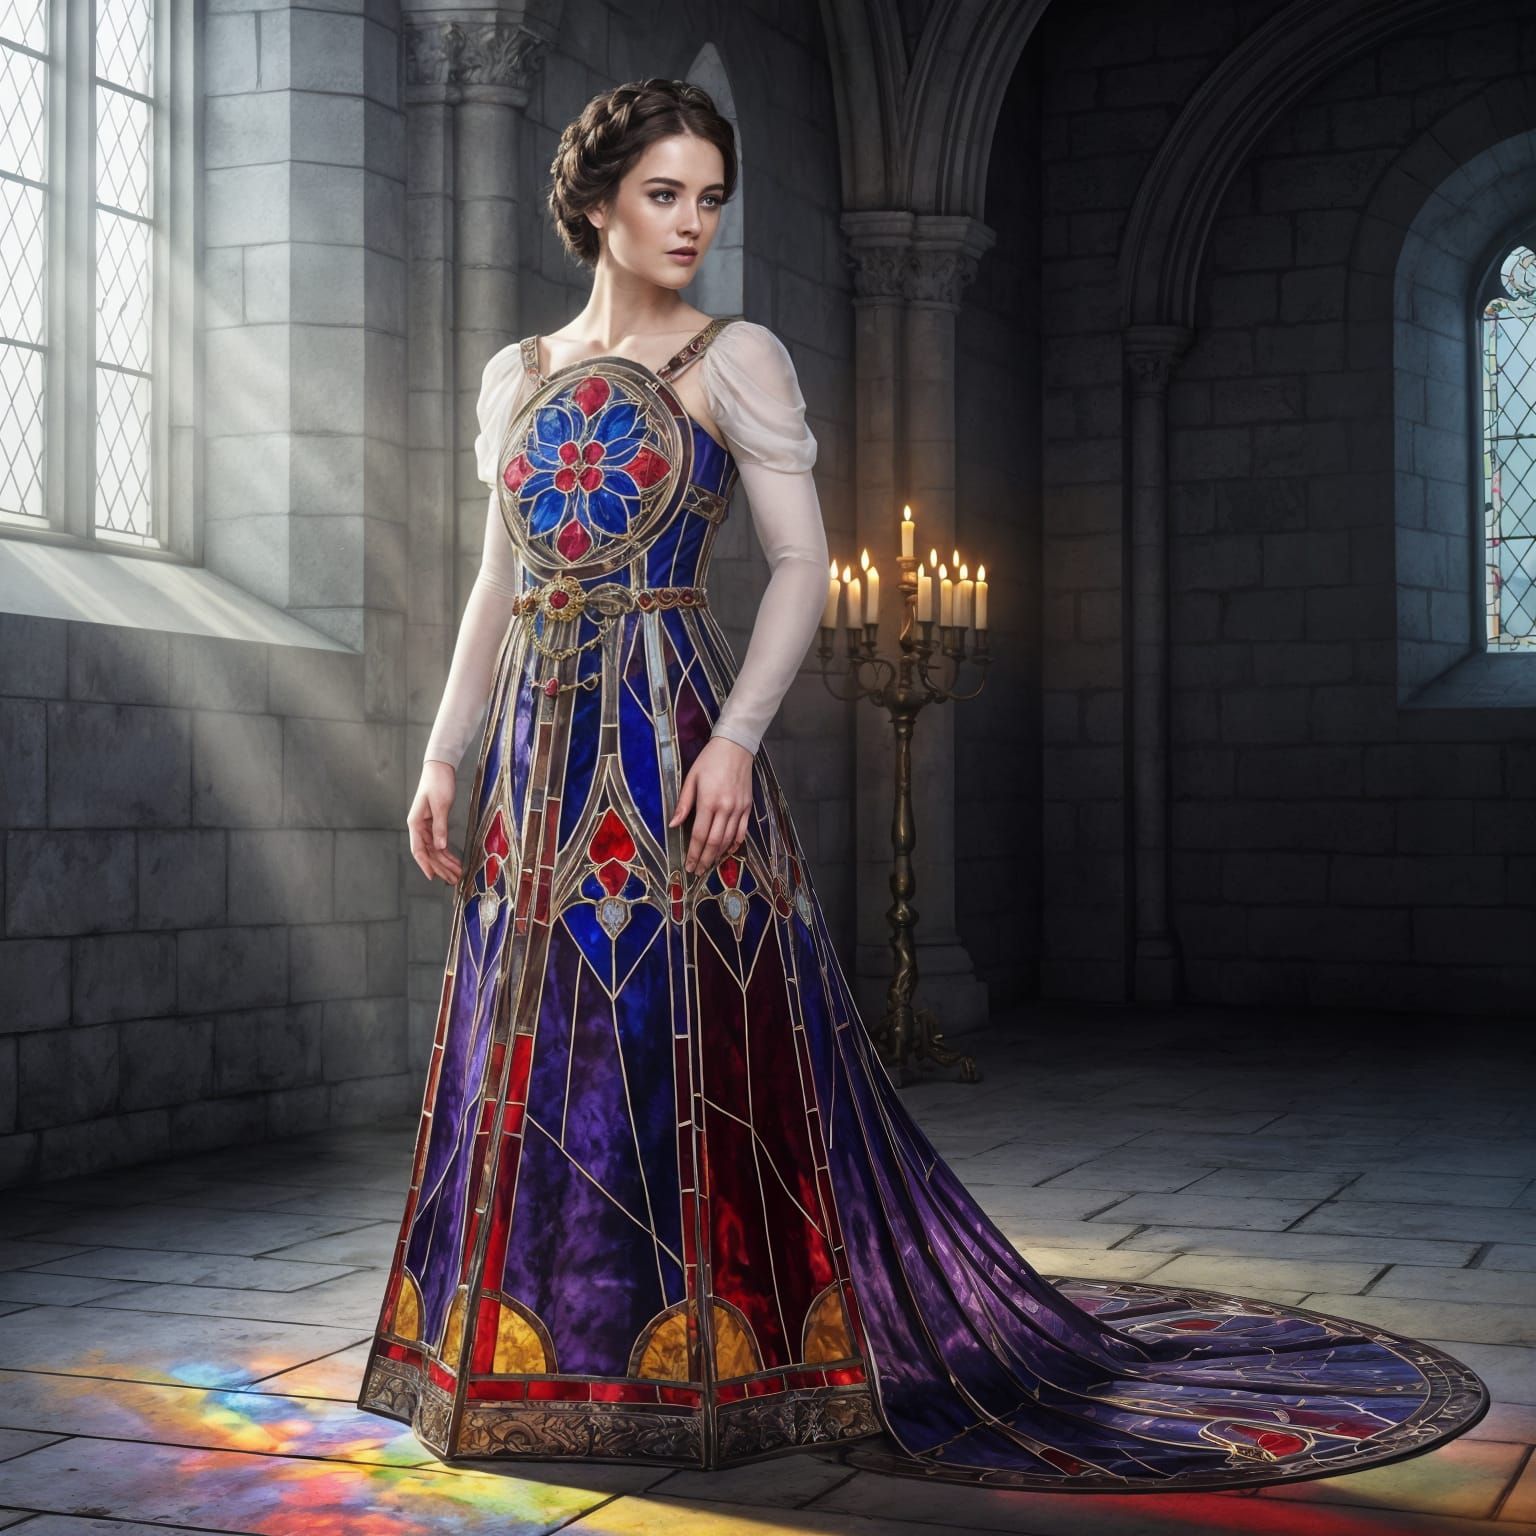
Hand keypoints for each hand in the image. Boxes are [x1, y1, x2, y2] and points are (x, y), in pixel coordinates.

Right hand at [408, 760, 463, 883]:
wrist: (440, 768)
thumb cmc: (438, 783)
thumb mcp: (440, 805)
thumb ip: (440, 826)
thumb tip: (441, 846)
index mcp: (415, 823)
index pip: (419, 849)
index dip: (425, 864)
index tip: (432, 877)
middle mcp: (419, 827)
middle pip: (429, 853)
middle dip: (440, 867)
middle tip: (452, 879)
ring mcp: (426, 826)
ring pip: (435, 850)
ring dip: (445, 863)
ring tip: (456, 874)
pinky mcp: (435, 823)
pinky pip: (440, 842)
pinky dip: (447, 853)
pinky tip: (455, 861)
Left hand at [668, 736, 752, 875]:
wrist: (736, 747)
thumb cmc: (709, 761)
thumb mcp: (691, 779)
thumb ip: (683, 804)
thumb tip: (673, 825)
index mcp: (708, 801)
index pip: (699, 835)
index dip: (693, 853)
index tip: (688, 865)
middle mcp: (726, 808)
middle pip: (714, 842)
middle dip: (705, 859)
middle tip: (697, 871)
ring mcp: (739, 809)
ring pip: (729, 840)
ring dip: (718, 855)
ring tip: (709, 865)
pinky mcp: (748, 807)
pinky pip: (742, 831)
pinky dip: (734, 844)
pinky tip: (726, 852)